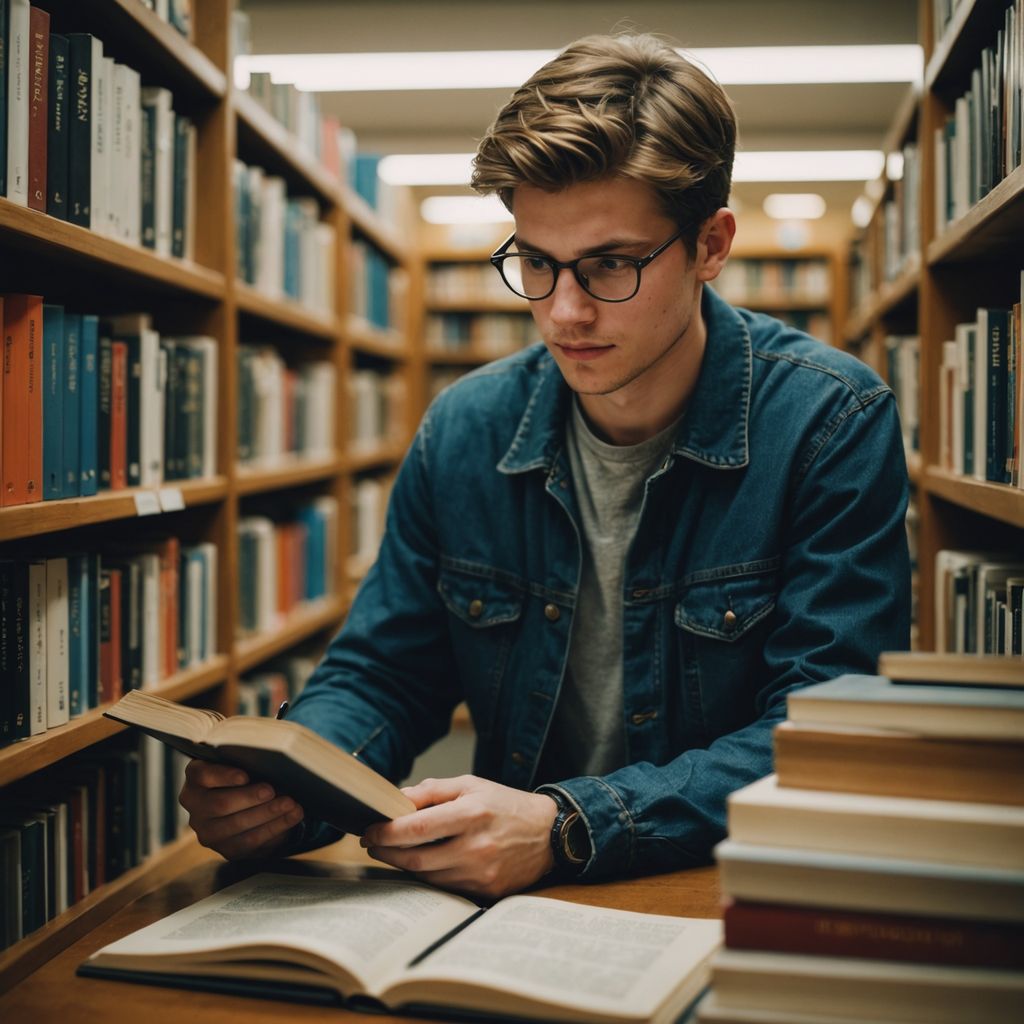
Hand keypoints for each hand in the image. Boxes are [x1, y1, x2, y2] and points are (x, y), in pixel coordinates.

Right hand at [179, 760, 303, 859]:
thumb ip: (248, 757)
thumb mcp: (241, 759)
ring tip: (292, 805)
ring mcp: (209, 832)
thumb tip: (269, 761)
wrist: (246, 799)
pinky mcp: (227, 849)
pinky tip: (291, 819)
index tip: (246, 776)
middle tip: (273, 791)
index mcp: (196, 778)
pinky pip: (251, 843)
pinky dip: (274, 830)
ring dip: (268, 816)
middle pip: (221, 804)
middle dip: (251, 797)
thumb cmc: (246, 770)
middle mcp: (196, 807)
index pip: (203, 775)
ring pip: (238, 827)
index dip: (224, 776)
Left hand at [360, 775, 557, 898]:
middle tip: (372, 843)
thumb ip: (434, 790)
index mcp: (471, 813)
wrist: (549, 834)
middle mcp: (476, 846)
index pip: (417, 828)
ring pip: (427, 876)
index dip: (387, 832)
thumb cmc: (506, 805)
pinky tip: (421, 863)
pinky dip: (428, 876)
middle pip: (416, 858)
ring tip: (393, 851)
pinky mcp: (486, 891)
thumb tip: (397, 798)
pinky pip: (445, 887)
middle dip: (387, 852)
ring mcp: (481, 872)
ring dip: (404, 865)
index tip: (369, 830)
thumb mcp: (472, 785)